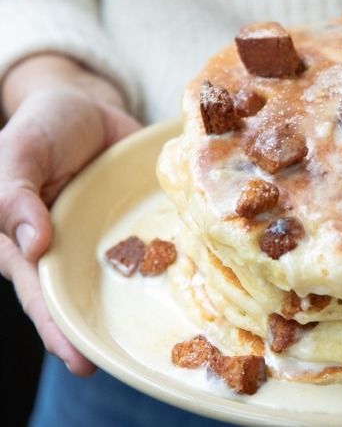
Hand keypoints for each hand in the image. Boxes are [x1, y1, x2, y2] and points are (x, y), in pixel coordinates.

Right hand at [0, 55, 140, 375]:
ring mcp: (105, 243)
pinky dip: (170, 267)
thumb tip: (34, 243)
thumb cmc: (43, 128)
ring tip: (170, 340)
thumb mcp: (21, 152)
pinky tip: (196, 284)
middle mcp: (69, 252)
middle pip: (84, 301)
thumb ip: (14, 193)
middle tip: (127, 364)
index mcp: (28, 244)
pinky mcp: (136, 228)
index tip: (80, 360)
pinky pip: (153, 251)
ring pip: (123, 283)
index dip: (58, 330)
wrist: (87, 106)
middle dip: (103, 334)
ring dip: (141, 309)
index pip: (40, 295)